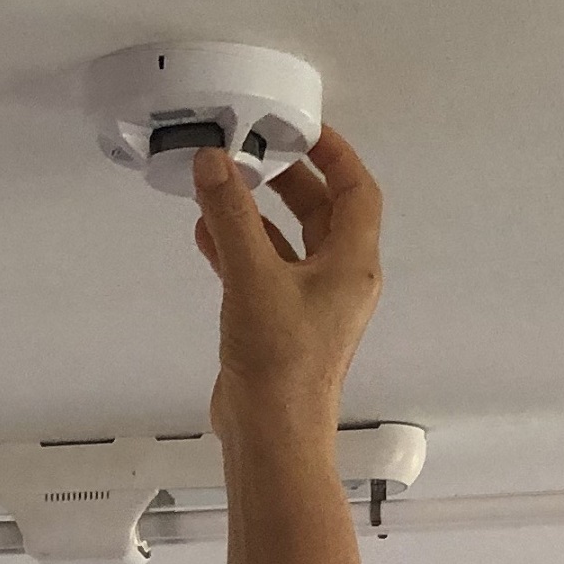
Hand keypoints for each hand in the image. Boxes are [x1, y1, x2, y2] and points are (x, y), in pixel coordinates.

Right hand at [193, 127, 383, 430]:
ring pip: (288, 241)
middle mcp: (338, 282)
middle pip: (323, 213)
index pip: (357, 192)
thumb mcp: (253, 277)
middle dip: (289, 178)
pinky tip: (206, 234)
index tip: (302, 128)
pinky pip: (262, 271)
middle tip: (256, 150)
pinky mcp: (279, 324)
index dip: (335, 154)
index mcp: (353, 265)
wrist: (271, 435)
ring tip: (224, 184)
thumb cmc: (282, 366)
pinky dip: (238, 248)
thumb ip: (232, 216)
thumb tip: (216, 162)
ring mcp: (309, 305)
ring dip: (258, 212)